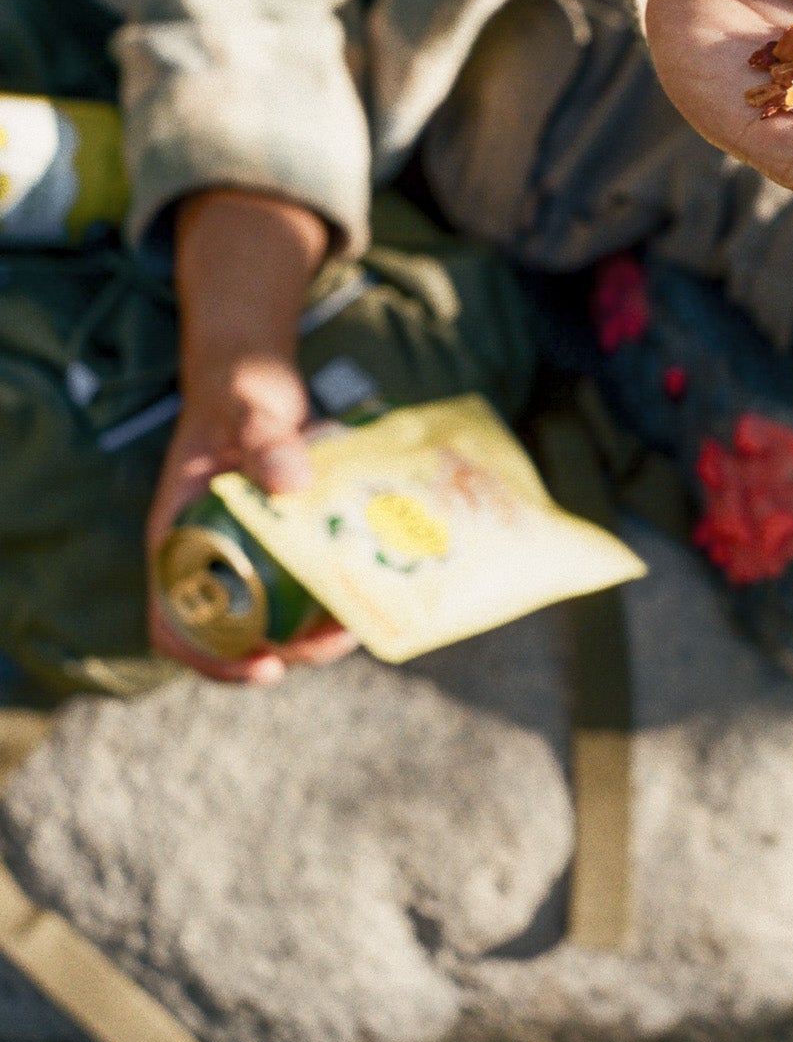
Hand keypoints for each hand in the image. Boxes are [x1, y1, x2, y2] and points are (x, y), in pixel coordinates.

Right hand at [147, 190, 357, 683]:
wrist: (252, 374)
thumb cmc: (238, 391)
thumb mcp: (249, 409)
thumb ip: (267, 437)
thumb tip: (290, 482)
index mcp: (175, 538)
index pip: (174, 622)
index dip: (211, 660)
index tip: (264, 666)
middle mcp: (204, 556)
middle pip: (234, 633)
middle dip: (287, 649)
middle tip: (339, 638)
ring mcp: (242, 553)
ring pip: (271, 615)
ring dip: (313, 630)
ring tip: (362, 619)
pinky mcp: (277, 543)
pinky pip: (296, 584)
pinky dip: (326, 592)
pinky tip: (369, 584)